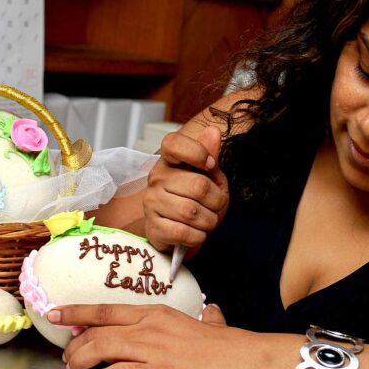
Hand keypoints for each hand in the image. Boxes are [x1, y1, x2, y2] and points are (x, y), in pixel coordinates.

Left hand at [48, 303, 284, 368]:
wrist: (247, 362)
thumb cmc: (229, 348)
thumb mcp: (211, 325)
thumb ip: (206, 317)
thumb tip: (211, 312)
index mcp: (159, 313)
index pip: (107, 309)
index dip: (77, 312)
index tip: (57, 313)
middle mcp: (149, 329)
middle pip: (97, 332)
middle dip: (75, 345)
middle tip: (67, 357)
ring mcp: (151, 353)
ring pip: (100, 353)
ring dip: (84, 364)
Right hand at [143, 126, 228, 252]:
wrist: (178, 231)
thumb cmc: (194, 200)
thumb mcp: (208, 175)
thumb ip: (210, 154)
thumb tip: (213, 132)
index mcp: (169, 161)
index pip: (173, 144)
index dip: (196, 152)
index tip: (211, 165)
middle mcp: (156, 179)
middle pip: (198, 186)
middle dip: (217, 201)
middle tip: (216, 206)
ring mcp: (152, 203)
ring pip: (192, 212)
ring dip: (209, 221)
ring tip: (207, 220)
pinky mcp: (153, 227)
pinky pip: (183, 233)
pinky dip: (198, 237)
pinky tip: (196, 233)